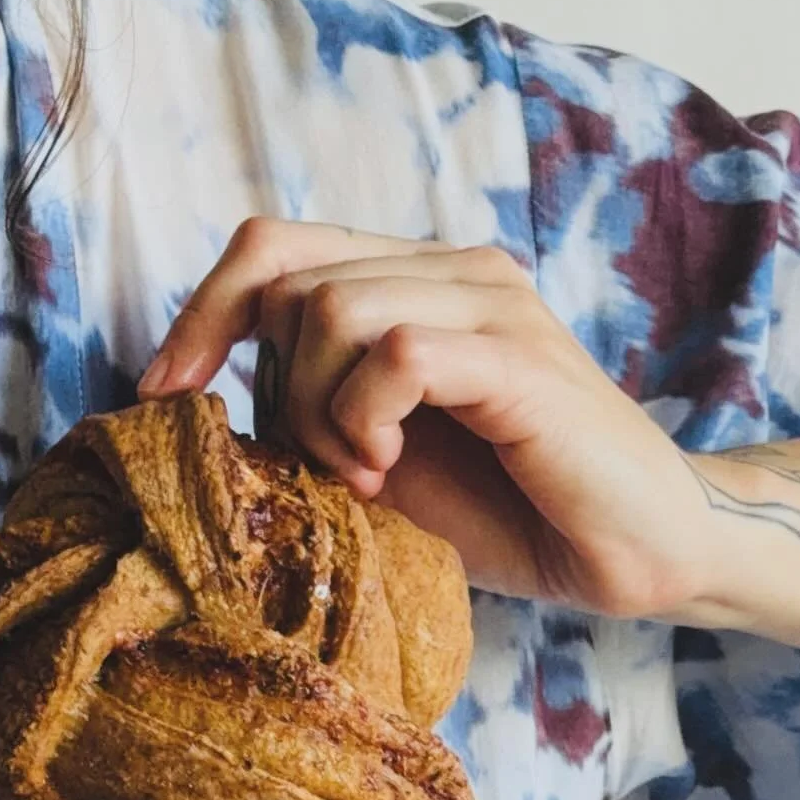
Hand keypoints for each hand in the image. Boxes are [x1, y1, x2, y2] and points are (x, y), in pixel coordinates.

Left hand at [138, 218, 709, 618]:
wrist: (638, 552)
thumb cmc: (514, 512)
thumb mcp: (381, 461)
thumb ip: (311, 413)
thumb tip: (210, 405)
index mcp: (414, 283)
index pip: (272, 247)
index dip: (201, 313)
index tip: (162, 393)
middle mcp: (452, 271)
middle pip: (288, 280)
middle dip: (274, 390)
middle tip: (328, 471)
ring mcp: (491, 304)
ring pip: (331, 309)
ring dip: (319, 411)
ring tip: (367, 476)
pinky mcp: (520, 359)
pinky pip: (397, 353)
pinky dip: (366, 419)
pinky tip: (390, 471)